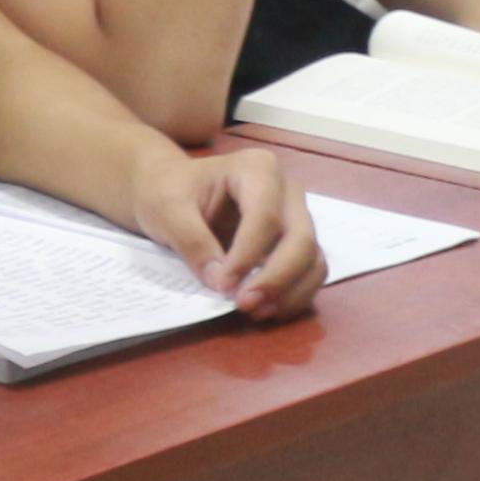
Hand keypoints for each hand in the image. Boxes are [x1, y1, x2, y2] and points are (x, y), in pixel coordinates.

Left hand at [135, 141, 322, 320]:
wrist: (169, 188)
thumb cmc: (168, 191)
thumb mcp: (167, 209)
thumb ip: (192, 241)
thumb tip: (221, 282)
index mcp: (256, 168)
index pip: (265, 216)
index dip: (247, 256)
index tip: (223, 286)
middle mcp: (286, 190)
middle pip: (300, 239)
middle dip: (276, 278)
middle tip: (244, 305)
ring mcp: (295, 217)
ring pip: (312, 259)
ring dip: (290, 293)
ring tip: (255, 312)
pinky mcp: (294, 243)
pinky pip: (310, 273)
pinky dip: (294, 296)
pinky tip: (266, 310)